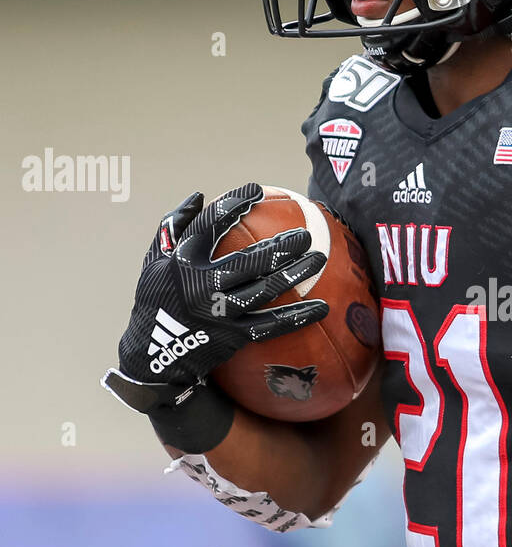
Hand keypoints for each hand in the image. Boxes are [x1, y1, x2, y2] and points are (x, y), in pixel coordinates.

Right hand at [105, 183, 328, 414]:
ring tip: (319, 258)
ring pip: (265, 289)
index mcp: (182, 263)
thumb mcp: (154, 262)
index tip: (256, 189)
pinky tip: (323, 308)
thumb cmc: (156, 300)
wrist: (154, 356)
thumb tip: (199, 196)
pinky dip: (298, 316)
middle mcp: (202, 287)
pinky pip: (271, 324)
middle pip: (248, 261)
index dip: (233, 203)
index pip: (209, 225)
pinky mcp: (233, 336)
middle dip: (280, 246)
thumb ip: (173, 227)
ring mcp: (220, 313)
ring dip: (295, 273)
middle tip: (305, 234)